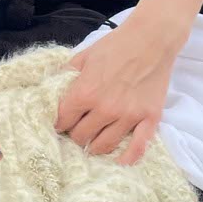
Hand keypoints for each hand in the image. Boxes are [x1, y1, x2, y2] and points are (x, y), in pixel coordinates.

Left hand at [55, 14, 182, 162]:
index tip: (61, 123)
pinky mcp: (148, 119)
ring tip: (93, 142)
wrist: (151, 39)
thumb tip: (50, 91)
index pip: (63, 121)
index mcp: (85, 92)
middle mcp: (105, 108)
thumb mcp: (83, 55)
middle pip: (80, 136)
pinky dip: (127, 158)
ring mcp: (128, 116)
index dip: (59, 123)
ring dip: (94, 146)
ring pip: (103, 146)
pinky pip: (137, 147)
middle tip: (78, 129)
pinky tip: (119, 162)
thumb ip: (66, 75)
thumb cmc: (116, 45)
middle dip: (76, 134)